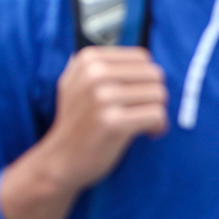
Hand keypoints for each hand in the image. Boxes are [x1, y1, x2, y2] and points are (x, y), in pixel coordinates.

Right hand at [45, 46, 168, 191]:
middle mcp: (94, 74)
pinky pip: (157, 115)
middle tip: (144, 111)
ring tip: (143, 123)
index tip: (137, 95)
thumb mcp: (79, 83)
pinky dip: (158, 126)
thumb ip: (105, 66)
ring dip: (158, 112)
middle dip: (155, 95)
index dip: (146, 78)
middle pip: (154, 75)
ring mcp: (102, 98)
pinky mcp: (113, 122)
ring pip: (159, 94)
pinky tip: (147, 133)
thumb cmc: (78, 121)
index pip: (142, 58)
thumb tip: (146, 59)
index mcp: (88, 59)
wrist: (59, 160)